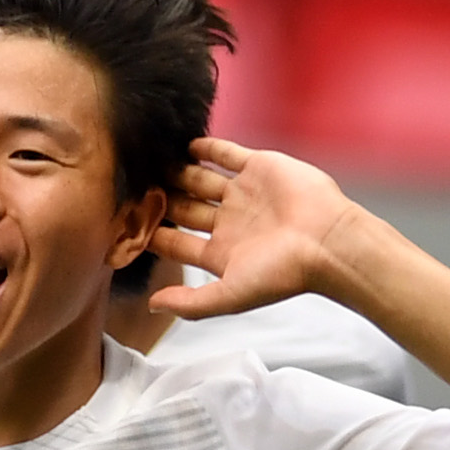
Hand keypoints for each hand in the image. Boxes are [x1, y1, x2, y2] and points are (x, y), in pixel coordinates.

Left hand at [148, 138, 366, 321]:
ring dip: (175, 173)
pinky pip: (226, 154)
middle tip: (128, 187)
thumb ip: (191, 303)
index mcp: (221, 253)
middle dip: (159, 200)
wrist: (327, 241)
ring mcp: (244, 194)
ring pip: (199, 180)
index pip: (176, 242)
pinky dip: (204, 147)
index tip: (122, 224)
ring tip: (147, 162)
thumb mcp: (230, 295)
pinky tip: (182, 143)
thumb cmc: (282, 273)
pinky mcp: (259, 168)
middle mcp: (230, 223)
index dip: (151, 233)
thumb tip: (151, 306)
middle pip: (184, 208)